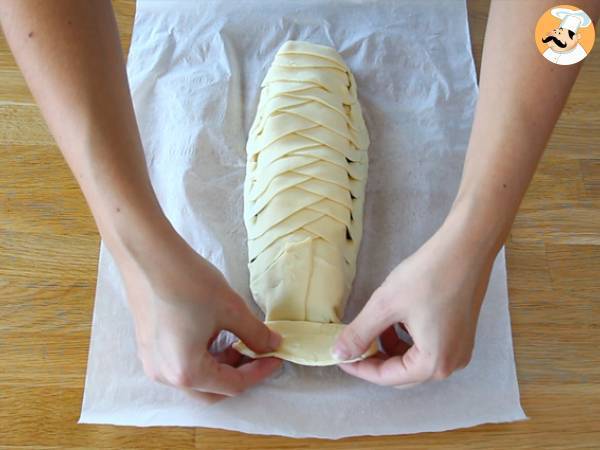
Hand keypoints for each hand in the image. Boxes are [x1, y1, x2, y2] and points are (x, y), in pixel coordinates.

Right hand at [115, 229, 281, 402]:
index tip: (276, 356)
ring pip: (194, 378)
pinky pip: (179, 363)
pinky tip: (212, 332)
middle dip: (238, 375)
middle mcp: (165, 376)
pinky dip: (201, 357)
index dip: (259, 371)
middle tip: (258, 353)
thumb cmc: (189, 282)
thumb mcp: (231, 309)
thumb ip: (256, 334)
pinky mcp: (147, 346)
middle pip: (211, 391)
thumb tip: (272, 345)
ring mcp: (152, 361)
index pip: (232, 385)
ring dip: (219, 366)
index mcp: (186, 372)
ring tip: (237, 339)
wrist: (148, 254)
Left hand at [332, 212, 496, 386]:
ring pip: (415, 360)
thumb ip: (360, 333)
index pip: (387, 377)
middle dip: (376, 359)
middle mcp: (451, 364)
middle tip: (354, 343)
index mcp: (433, 364)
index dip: (359, 367)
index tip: (339, 355)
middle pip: (403, 373)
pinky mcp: (462, 334)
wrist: (465, 248)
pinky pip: (429, 347)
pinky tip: (398, 319)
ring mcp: (460, 349)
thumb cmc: (427, 276)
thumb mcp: (385, 305)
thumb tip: (338, 353)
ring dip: (391, 348)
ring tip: (375, 326)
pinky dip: (408, 339)